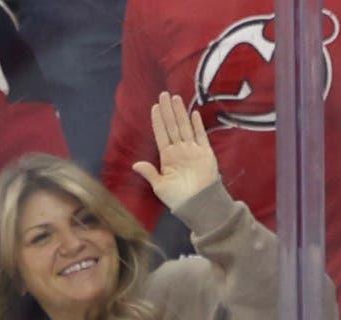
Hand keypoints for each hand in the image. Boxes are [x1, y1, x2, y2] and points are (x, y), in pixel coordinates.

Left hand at [129, 92, 220, 215]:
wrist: (199, 204)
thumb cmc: (178, 198)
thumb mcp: (159, 186)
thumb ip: (149, 173)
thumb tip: (135, 164)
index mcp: (167, 156)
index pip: (161, 133)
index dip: (158, 120)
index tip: (155, 107)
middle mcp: (179, 150)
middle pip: (172, 126)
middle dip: (168, 110)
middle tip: (164, 94)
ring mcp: (193, 150)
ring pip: (185, 127)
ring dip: (180, 113)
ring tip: (175, 98)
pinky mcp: (206, 154)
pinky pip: (201, 136)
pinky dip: (197, 125)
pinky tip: (193, 113)